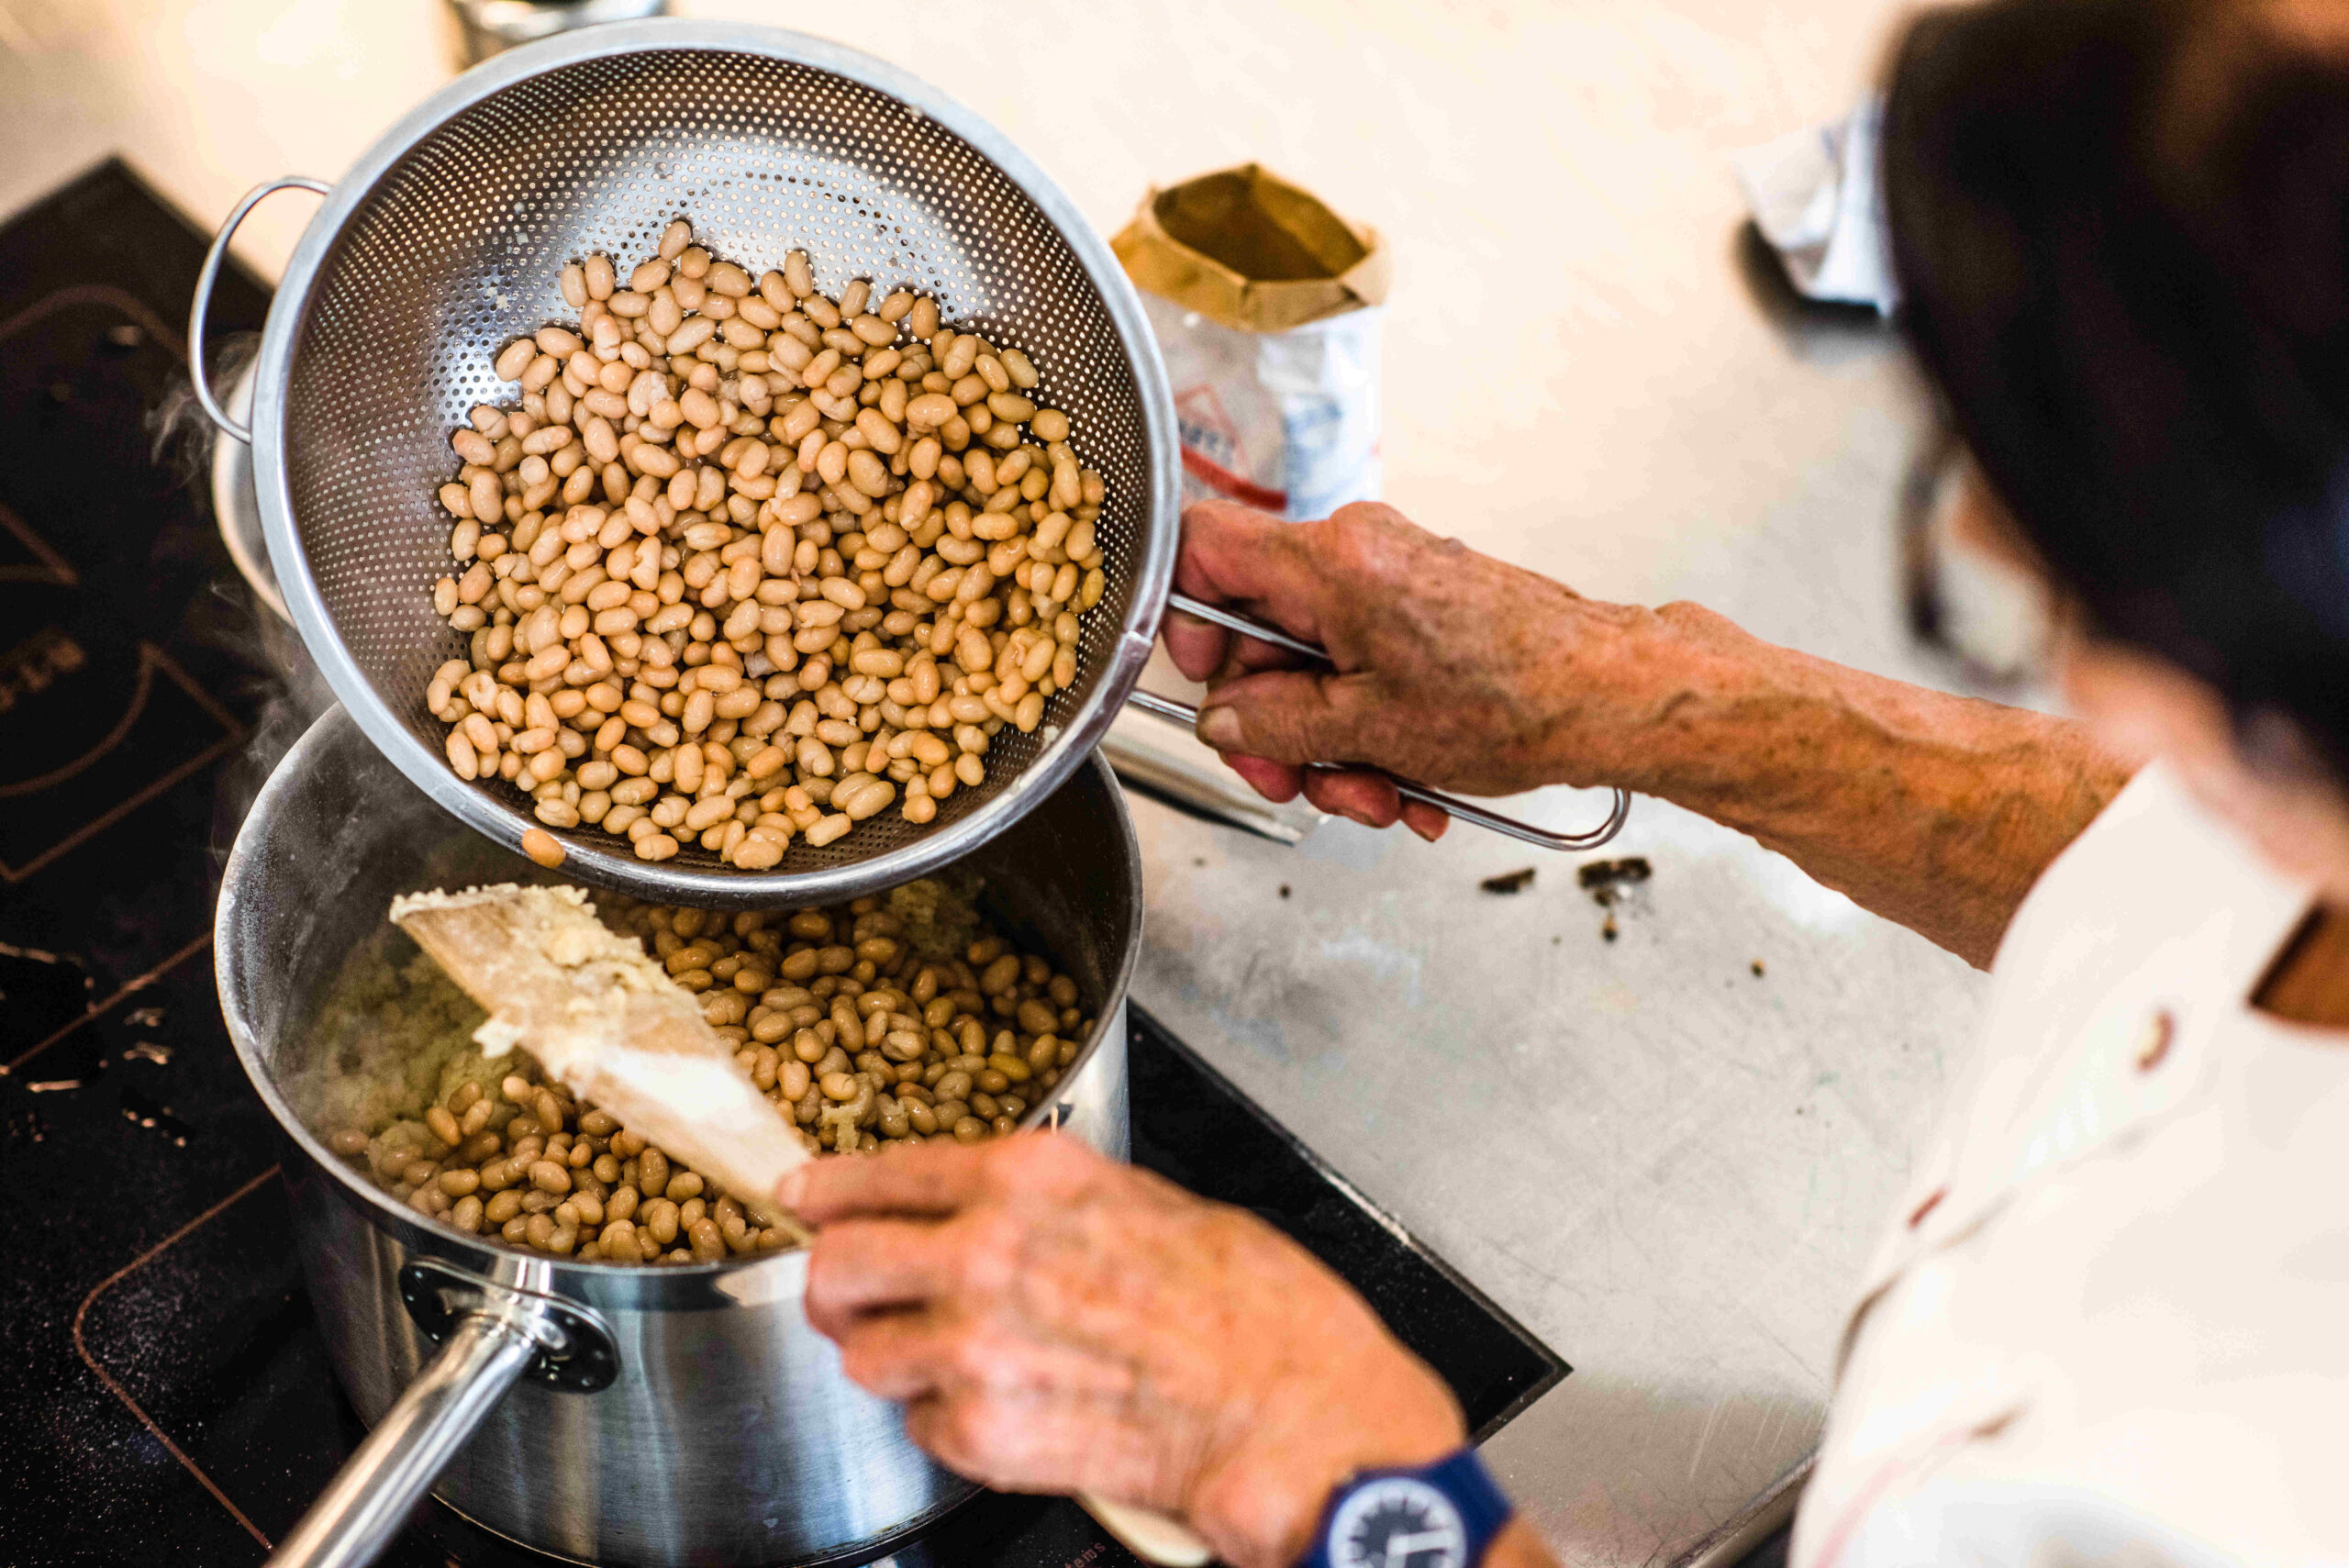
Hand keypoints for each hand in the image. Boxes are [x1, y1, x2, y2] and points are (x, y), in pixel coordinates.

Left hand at [784, 1135, 1464, 1567]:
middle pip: (836, 1268)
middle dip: (837, 1284)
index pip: (879, 1175)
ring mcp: (973, 1349)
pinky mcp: (982, 1433)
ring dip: (893, 1359)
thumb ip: (1056, 1200)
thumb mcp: (1152, 1200)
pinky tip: (1007, 1406)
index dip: (828, 1192)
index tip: (804, 1199)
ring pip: (863, 1356)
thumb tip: (1004, 1205)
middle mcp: (982, 1253)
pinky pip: (921, 1425)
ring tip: (949, 1361)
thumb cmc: (1252, 1307)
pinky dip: (948, 1421)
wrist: (1289, 1411)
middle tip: (856, 1296)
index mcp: (1026, 1179)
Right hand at [1167, 500, 1662, 836]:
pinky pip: (1365, 666)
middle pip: (1260, 629)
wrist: (1611, 696)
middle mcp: (1359, 553)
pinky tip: (1408, 780)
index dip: (1183, 618)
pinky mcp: (1424, 608)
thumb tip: (1226, 721)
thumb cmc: (1516, 698)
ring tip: (1377, 793)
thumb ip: (1274, 723)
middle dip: (1274, 721)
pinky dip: (1373, 727)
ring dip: (1331, 743)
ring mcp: (1394, 578)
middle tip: (1295, 778)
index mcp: (1331, 562)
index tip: (1207, 681)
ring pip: (1315, 662)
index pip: (1204, 547)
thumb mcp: (1367, 730)